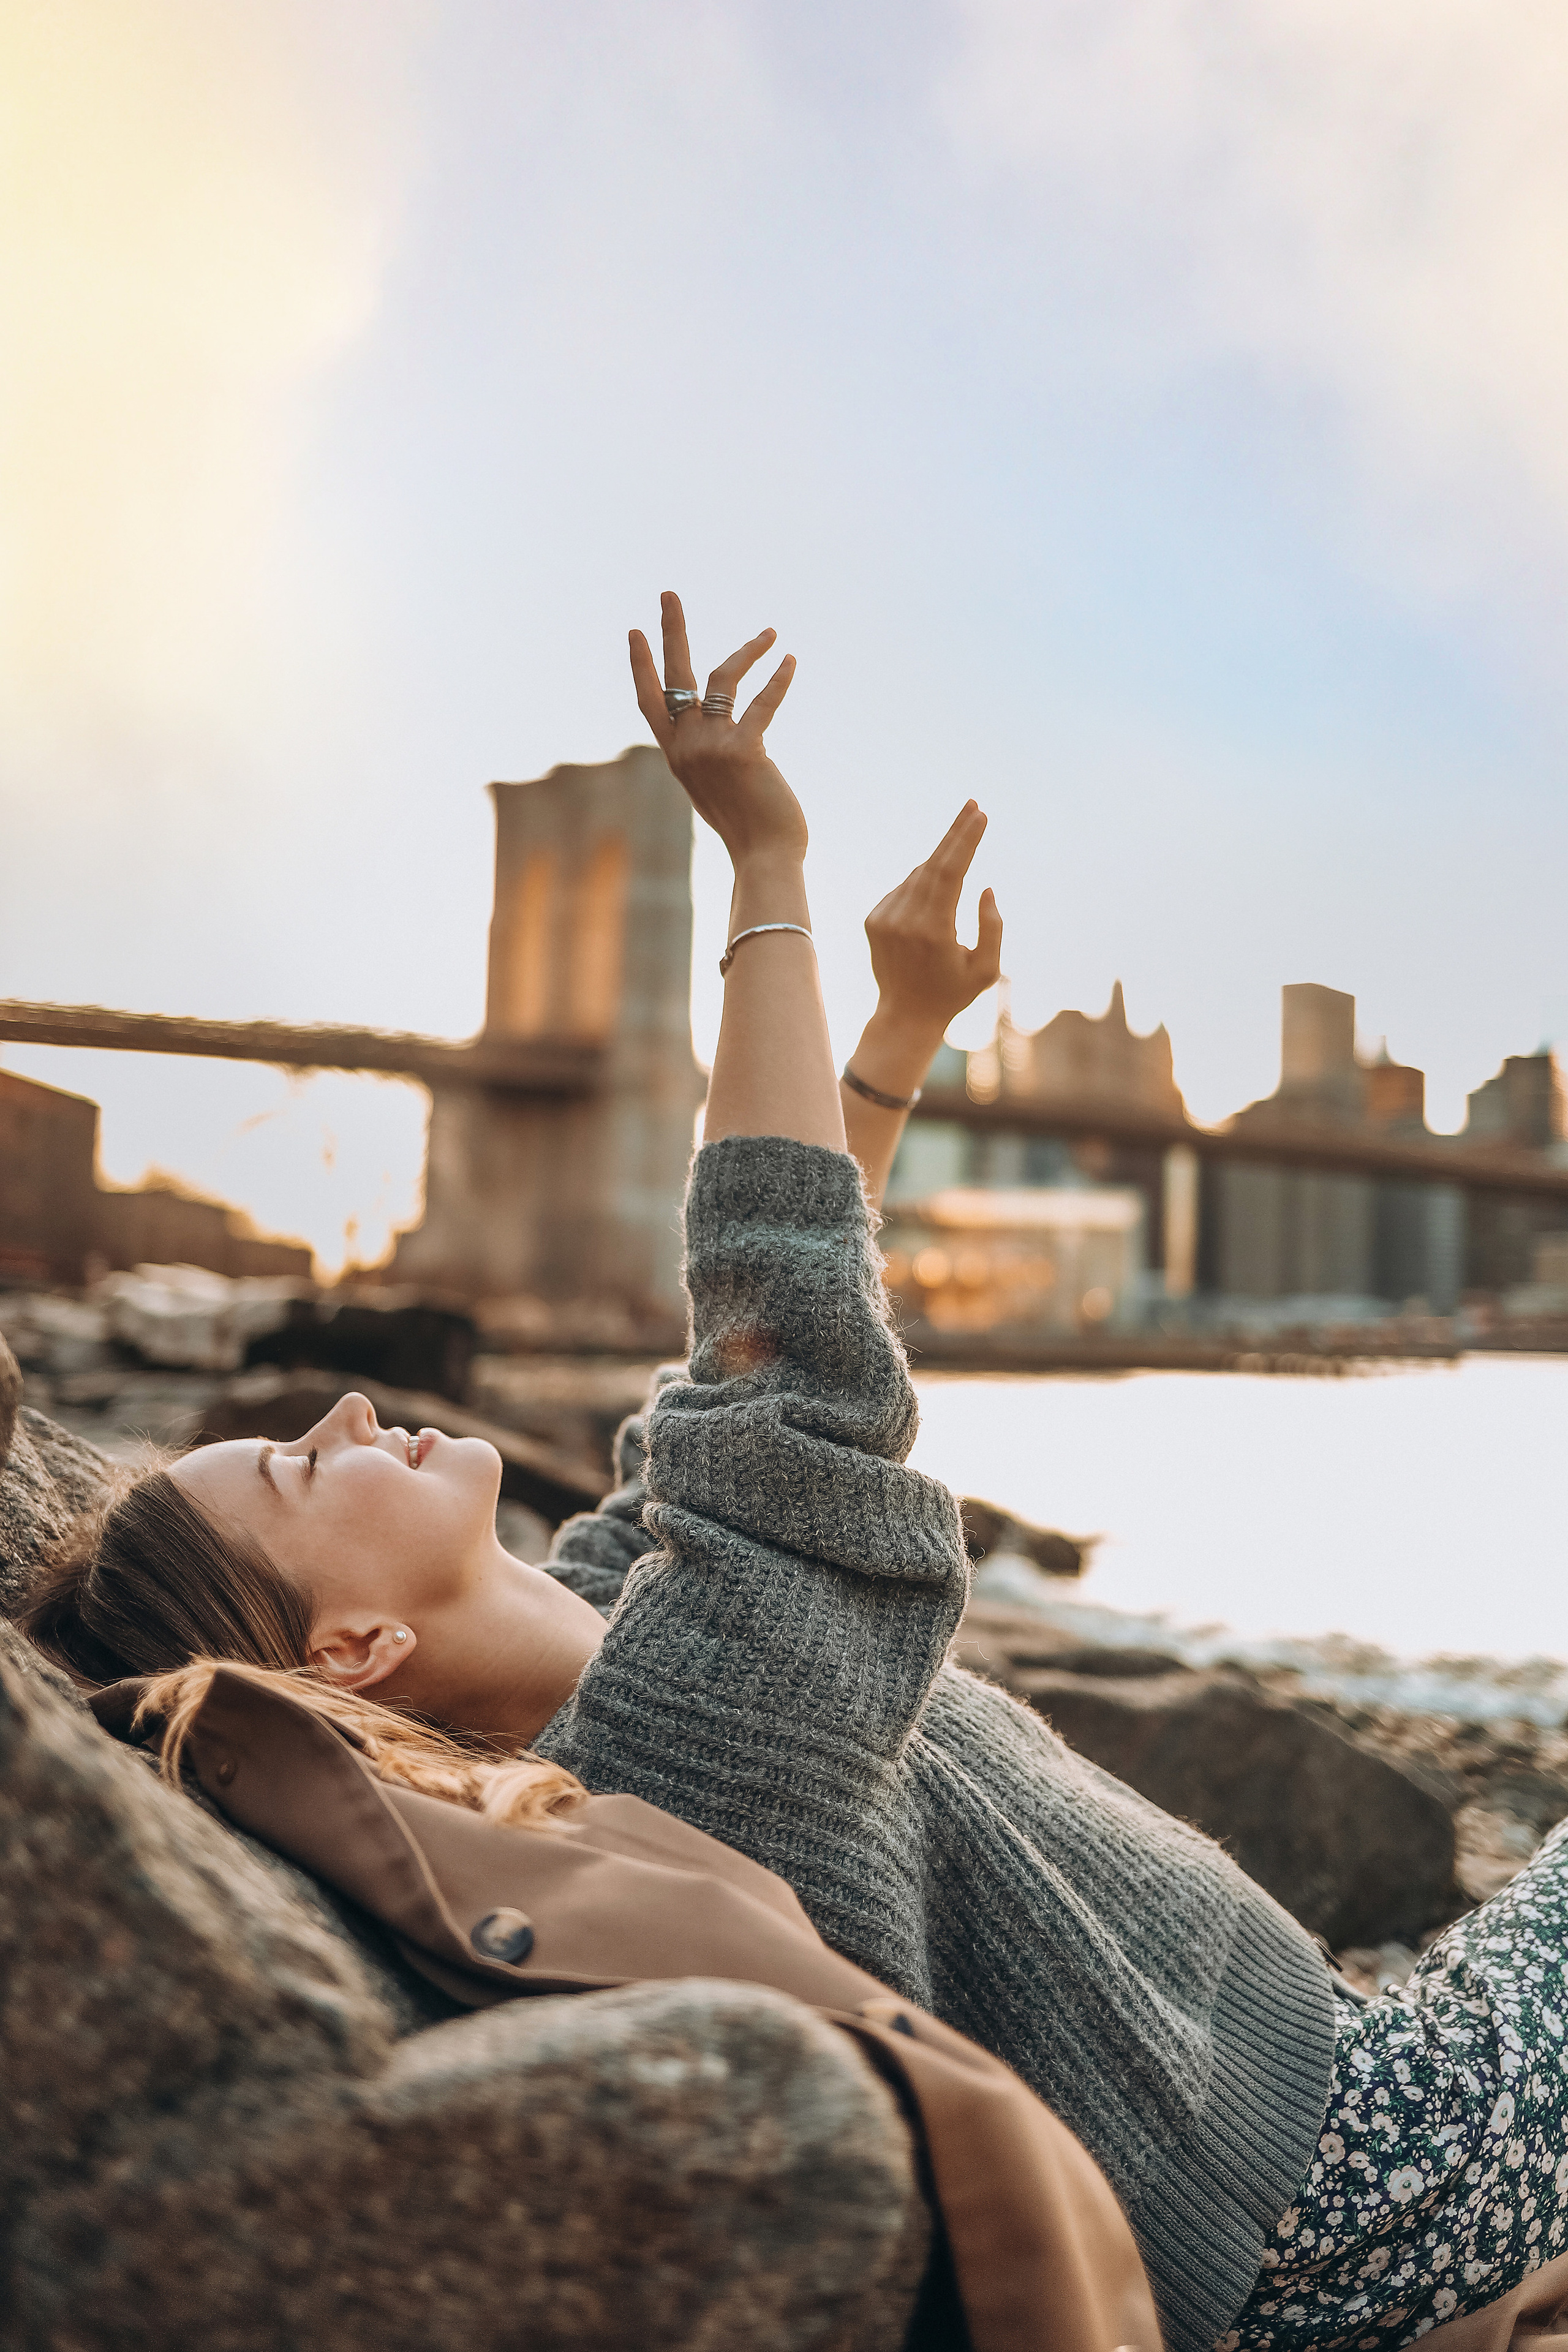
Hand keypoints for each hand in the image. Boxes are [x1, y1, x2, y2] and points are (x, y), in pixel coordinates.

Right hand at [630, 592, 805, 870]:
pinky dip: (778, 679)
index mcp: (677, 756)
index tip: (636, 632)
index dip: (642, 666)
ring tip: (770, 633)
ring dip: (747, 650)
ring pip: (722, 679)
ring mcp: (712, 747)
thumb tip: (722, 742)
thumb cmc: (749, 829)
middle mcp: (687, 747)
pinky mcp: (744, 751)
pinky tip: (789, 660)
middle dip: (671, 631)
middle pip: (674, 676)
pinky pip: (762, 702)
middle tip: (669, 594)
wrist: (764, 858)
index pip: (650, 702)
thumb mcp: (716, 791)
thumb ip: (708, 761)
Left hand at [863, 801, 1003, 1046]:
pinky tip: (935, 899)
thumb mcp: (987, 970)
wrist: (904, 1016)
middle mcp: (904, 920)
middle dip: (955, 833)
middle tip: (972, 806)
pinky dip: (922, 884)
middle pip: (932, 863)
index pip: (951, 872)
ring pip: (918, 875)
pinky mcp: (873, 919)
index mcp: (934, 931)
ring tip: (961, 851)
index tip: (980, 815)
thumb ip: (992, 927)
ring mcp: (884, 918)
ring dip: (941, 861)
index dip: (965, 840)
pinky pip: (904, 889)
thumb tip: (984, 887)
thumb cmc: (953, 993)